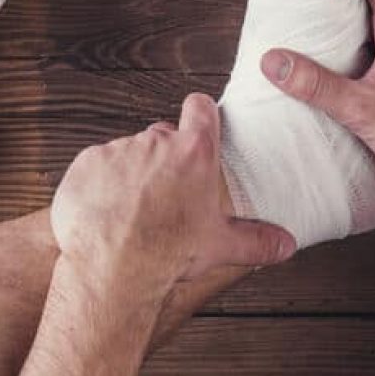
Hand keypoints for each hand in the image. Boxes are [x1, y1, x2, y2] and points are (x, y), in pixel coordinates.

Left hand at [50, 93, 295, 298]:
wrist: (113, 269)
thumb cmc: (169, 254)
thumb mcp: (222, 246)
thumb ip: (258, 241)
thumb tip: (286, 245)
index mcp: (194, 152)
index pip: (200, 107)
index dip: (200, 115)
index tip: (198, 127)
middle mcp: (156, 141)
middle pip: (162, 135)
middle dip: (164, 159)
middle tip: (165, 193)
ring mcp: (119, 149)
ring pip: (129, 152)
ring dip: (131, 172)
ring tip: (132, 210)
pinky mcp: (88, 162)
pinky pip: (97, 165)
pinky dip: (100, 183)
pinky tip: (106, 211)